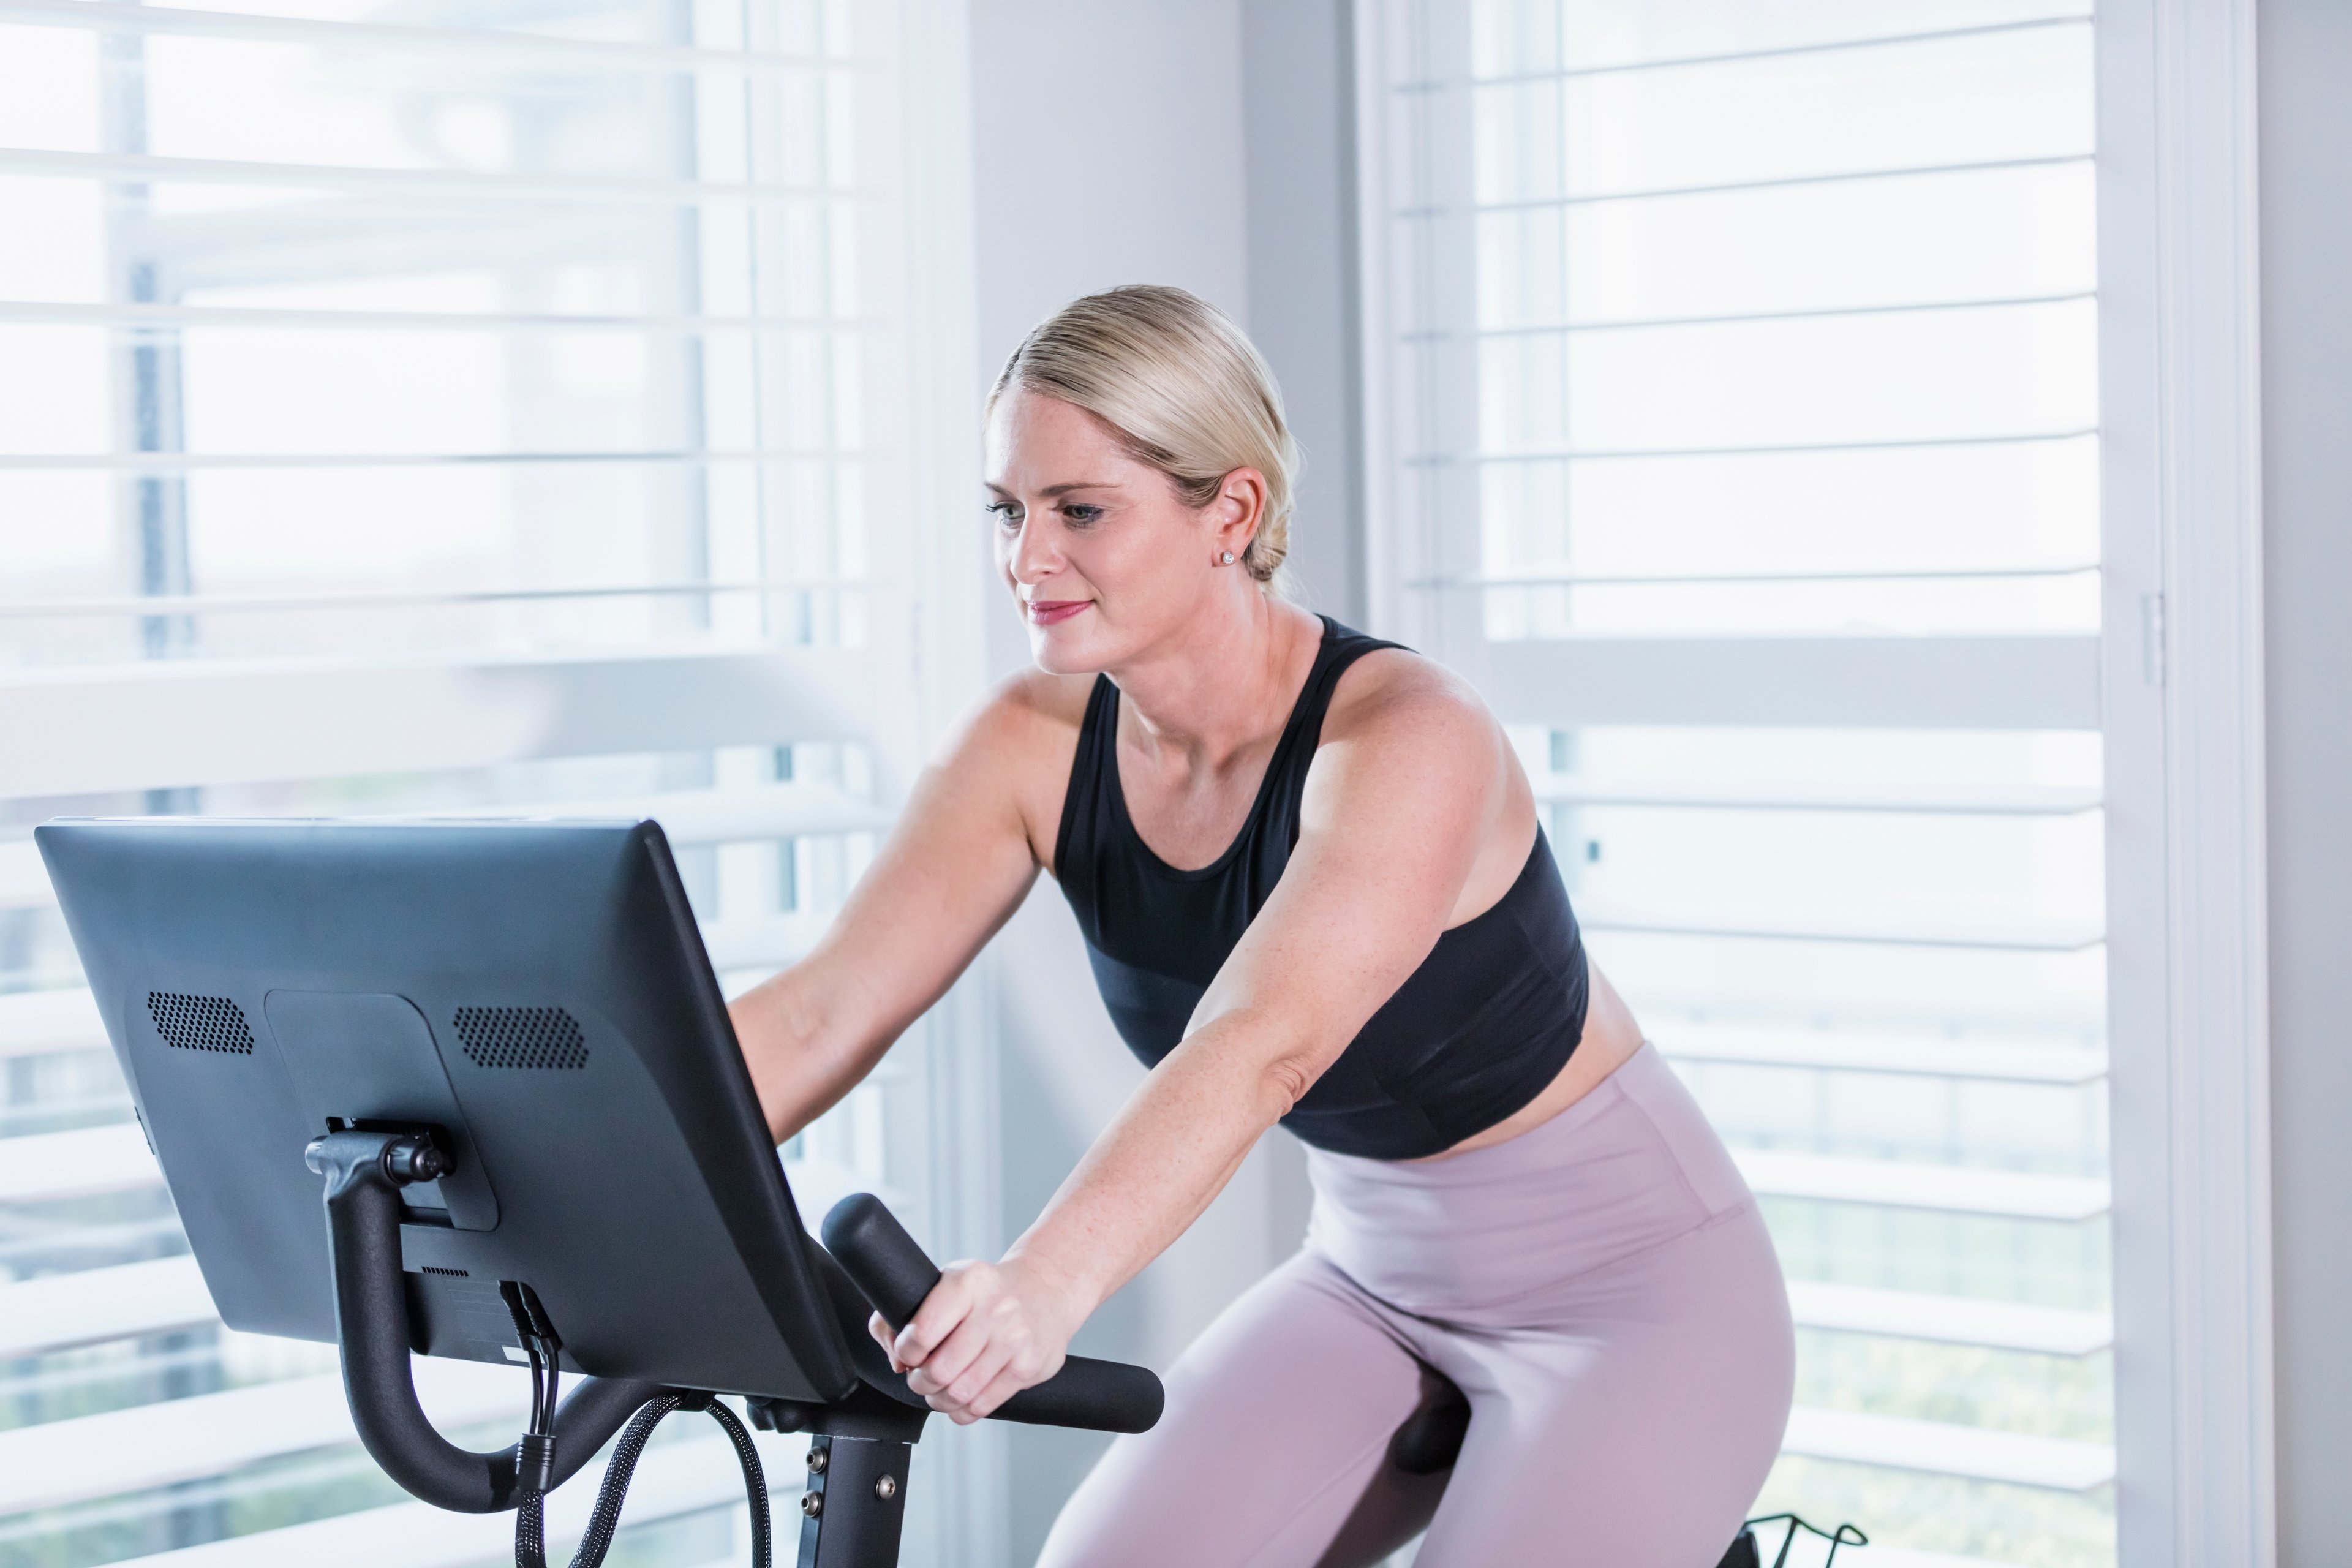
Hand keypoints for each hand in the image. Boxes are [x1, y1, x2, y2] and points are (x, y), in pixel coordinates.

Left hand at [871, 1256, 1081, 1424]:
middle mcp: (995, 1309)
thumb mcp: (946, 1283)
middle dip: (920, 1381)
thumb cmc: (986, 1291)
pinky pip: (982, 1406)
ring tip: (938, 1389)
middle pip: (939, 1371)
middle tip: (921, 1376)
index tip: (908, 1352)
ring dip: (939, 1399)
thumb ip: (902, 1314)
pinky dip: (961, 1411)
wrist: (1046, 1289)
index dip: (906, 1351)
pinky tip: (960, 1398)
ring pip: (959, 1393)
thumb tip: (896, 1361)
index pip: (923, 1332)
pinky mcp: (1028, 1368)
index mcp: (968, 1281)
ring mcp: (1015, 1340)